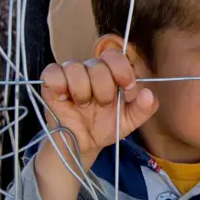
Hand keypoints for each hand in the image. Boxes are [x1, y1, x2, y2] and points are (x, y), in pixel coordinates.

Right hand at [39, 49, 157, 164]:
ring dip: (82, 91)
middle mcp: (91, 69)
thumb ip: (144, 108)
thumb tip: (148, 93)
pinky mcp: (50, 83)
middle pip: (97, 65)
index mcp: (111, 73)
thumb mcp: (130, 121)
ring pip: (75, 68)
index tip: (126, 88)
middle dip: (103, 90)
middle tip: (103, 105)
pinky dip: (59, 86)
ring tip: (84, 105)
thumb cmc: (107, 127)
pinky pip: (52, 73)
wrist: (83, 144)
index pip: (115, 55)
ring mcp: (70, 75)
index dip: (122, 70)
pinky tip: (64, 99)